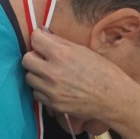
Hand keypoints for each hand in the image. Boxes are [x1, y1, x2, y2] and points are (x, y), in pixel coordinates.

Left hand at [23, 30, 139, 124]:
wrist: (113, 98)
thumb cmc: (102, 71)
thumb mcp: (82, 50)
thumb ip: (60, 42)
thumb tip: (43, 34)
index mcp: (61, 54)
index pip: (34, 39)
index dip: (39, 39)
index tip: (43, 42)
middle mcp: (53, 72)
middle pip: (26, 60)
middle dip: (34, 57)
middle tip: (45, 59)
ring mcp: (52, 90)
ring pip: (29, 77)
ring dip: (37, 74)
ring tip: (51, 74)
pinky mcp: (53, 104)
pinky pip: (37, 93)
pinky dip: (42, 90)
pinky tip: (55, 87)